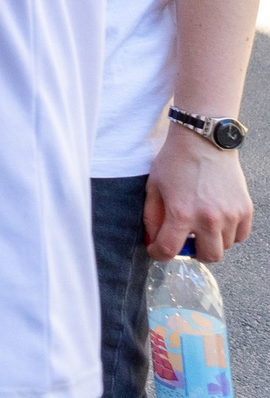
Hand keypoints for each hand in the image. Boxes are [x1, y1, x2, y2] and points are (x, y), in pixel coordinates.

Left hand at [146, 125, 254, 261]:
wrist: (203, 141)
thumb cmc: (175, 161)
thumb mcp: (153, 187)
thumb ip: (152, 217)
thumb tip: (153, 239)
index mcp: (181, 214)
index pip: (170, 251)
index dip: (159, 254)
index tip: (157, 250)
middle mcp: (209, 219)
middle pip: (207, 257)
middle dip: (193, 252)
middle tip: (185, 239)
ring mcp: (230, 215)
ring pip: (224, 247)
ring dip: (211, 241)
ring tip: (201, 223)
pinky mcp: (245, 209)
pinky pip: (240, 236)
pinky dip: (229, 234)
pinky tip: (217, 220)